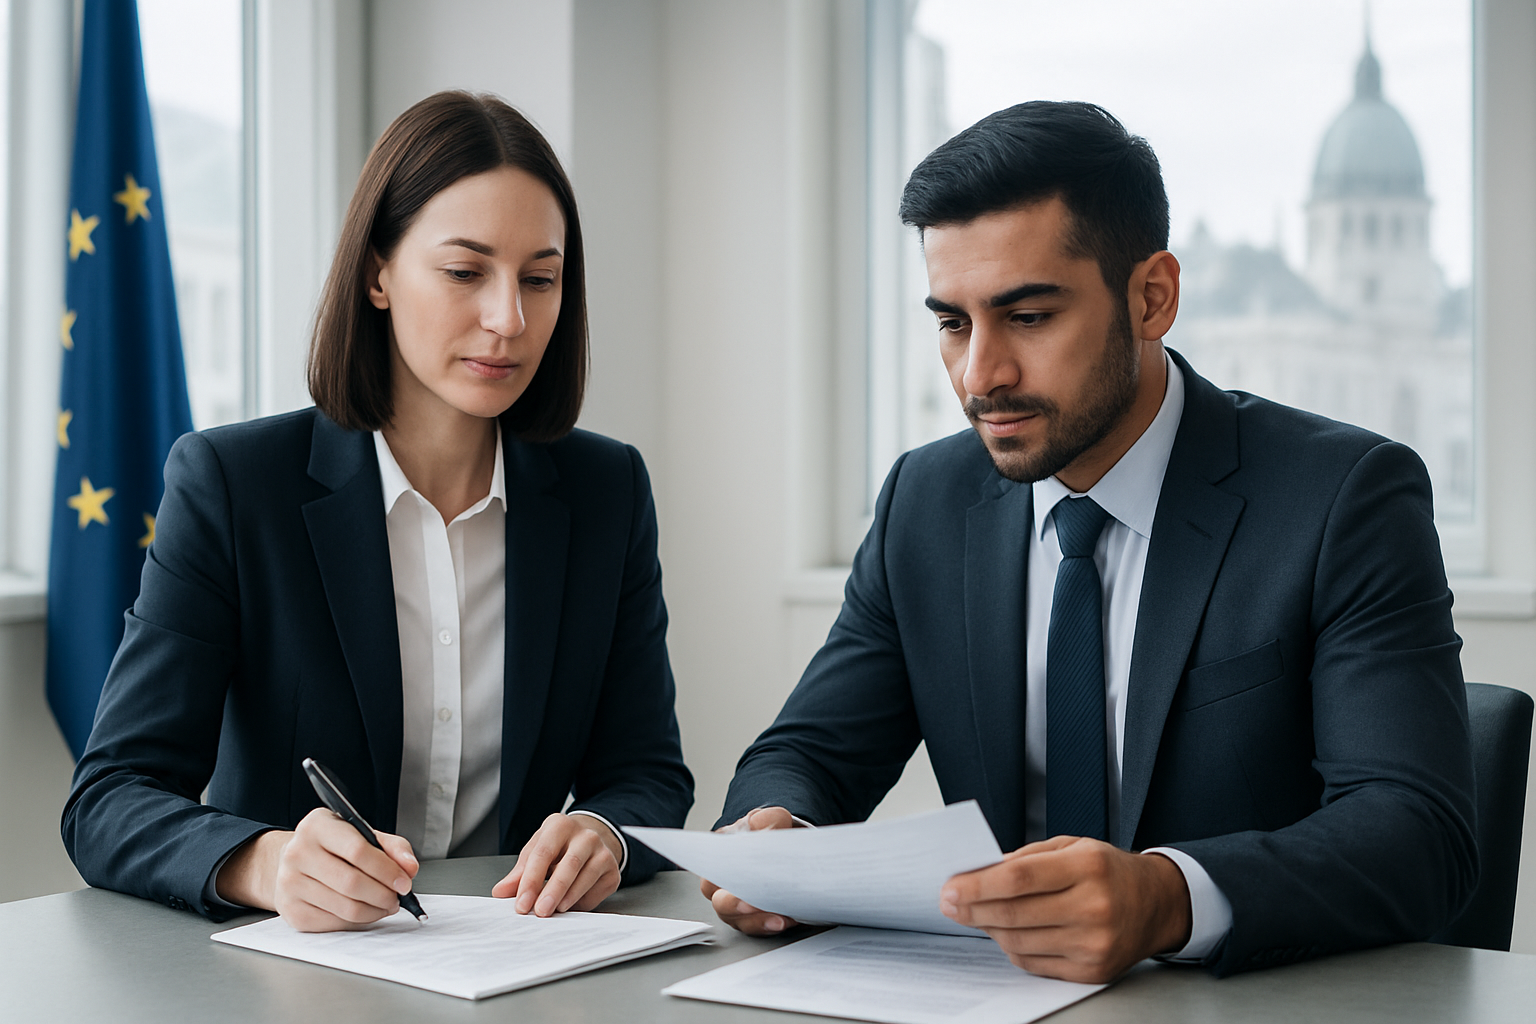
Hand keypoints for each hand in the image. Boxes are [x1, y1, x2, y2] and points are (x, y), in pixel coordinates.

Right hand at [216, 807, 419, 931]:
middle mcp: (298, 853)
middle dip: (383, 894)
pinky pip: (334, 923)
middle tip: (397, 898)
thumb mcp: (362, 834)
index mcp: (318, 826)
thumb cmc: (333, 846)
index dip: (386, 870)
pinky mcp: (291, 911)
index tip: (405, 882)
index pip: (358, 850)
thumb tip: (410, 868)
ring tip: (385, 905)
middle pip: (352, 882)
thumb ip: (392, 847)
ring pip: (345, 907)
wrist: (294, 860)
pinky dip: (357, 921)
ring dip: (374, 910)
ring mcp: (290, 883)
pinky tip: (365, 911)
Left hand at [492, 813, 622, 914]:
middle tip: (539, 911)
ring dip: (568, 898)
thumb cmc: (559, 847)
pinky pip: (596, 891)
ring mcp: (603, 852)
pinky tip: (571, 905)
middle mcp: (585, 835)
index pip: (543, 854)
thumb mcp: (537, 851)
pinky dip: (581, 902)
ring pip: (586, 877)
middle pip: (569, 865)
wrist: (592, 841)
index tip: (521, 904)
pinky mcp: (613, 871)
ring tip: (554, 910)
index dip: (530, 880)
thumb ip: (519, 873)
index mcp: (560, 826)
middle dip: (552, 890)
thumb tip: (500, 891)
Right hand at [700, 806, 799, 934]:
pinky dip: (772, 926)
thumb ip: (768, 819)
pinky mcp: (757, 918)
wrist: (786, 848)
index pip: (711, 874)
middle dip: (736, 907)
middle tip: (753, 905)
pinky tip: (788, 920)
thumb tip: (760, 823)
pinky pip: (760, 928)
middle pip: (721, 904)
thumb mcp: (773, 819)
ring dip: (759, 922)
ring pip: (741, 921)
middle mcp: (724, 887)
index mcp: (720, 861)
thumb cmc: (771, 834)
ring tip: (778, 919)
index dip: (720, 879)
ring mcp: (739, 906)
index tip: (735, 883)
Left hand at [939, 835, 1191, 982]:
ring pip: (1020, 942)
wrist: (1158, 904)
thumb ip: (1026, 858)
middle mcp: (1094, 907)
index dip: (978, 885)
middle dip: (973, 909)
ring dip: (989, 929)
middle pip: (1015, 914)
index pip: (1019, 879)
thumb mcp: (1072, 847)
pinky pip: (1034, 963)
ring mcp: (1094, 944)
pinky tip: (1006, 932)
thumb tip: (979, 873)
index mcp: (1088, 867)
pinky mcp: (1092, 971)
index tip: (951, 887)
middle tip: (950, 903)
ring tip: (976, 915)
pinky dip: (1012, 948)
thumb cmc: (1109, 871)